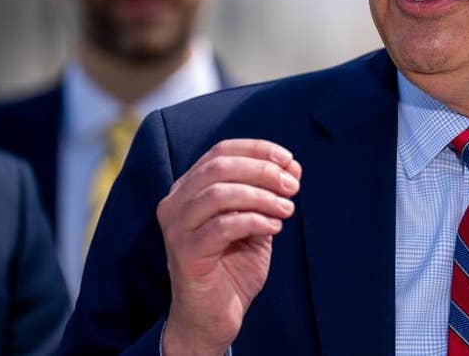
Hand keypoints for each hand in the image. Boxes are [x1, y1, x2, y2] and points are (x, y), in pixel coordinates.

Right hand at [157, 138, 301, 355]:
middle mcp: (176, 202)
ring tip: (287, 209)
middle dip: (262, 171)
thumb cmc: (233, 267)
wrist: (213, 317)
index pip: (221, 151)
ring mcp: (177, 228)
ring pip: (218, 193)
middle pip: (219, 167)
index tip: (289, 160)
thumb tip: (293, 166)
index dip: (258, 149)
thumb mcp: (256, 222)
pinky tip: (274, 227)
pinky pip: (222, 227)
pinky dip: (254, 221)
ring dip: (261, 196)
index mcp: (189, 188)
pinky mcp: (185, 254)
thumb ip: (268, 194)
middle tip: (292, 187)